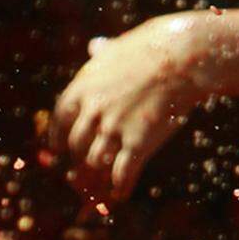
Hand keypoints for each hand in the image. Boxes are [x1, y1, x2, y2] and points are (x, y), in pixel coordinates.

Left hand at [48, 13, 213, 200]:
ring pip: (95, 163)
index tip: (59, 150)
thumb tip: (95, 45)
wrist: (181, 57)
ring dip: (99, 177)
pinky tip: (121, 194)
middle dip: (80, 160)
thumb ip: (102, 52)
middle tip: (86, 170)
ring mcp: (114, 128)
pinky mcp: (137, 143)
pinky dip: (120, 187)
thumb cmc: (153, 48)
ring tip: (104, 185)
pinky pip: (122, 174)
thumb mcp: (118, 47)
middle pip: (77, 146)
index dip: (58, 138)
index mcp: (83, 87)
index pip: (60, 119)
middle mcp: (94, 110)